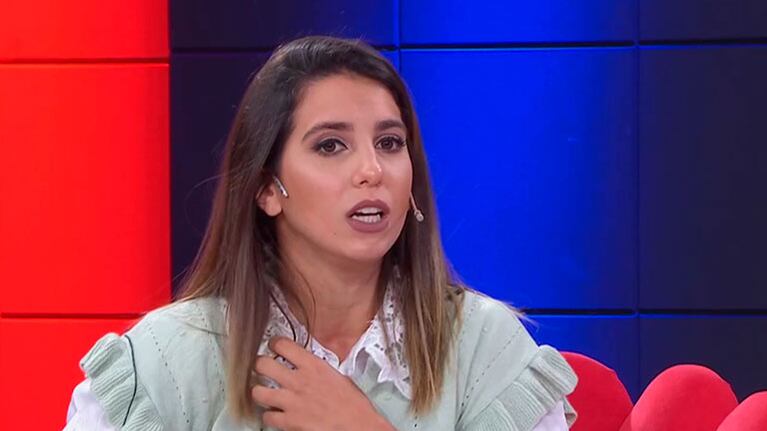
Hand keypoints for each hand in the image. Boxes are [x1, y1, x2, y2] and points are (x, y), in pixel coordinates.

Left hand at [251, 336, 394, 430]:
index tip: (273, 346)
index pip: (283, 345)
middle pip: (263, 364)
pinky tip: (275, 414)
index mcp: (314, 366)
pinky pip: (267, 416)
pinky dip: (269, 416)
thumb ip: (320, 370)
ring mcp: (292, 402)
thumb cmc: (354, 406)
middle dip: (260, 365)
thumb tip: (312, 368)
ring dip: (259, 391)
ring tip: (264, 392)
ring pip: (258, 391)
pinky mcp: (289, 422)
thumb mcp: (340, 377)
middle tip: (262, 368)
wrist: (359, 427)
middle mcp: (299, 381)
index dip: (274, 343)